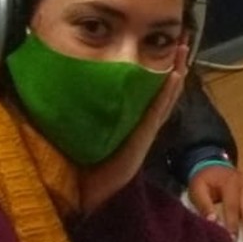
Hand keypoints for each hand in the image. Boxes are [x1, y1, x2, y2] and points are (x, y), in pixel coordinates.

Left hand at [80, 42, 187, 216]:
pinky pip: (156, 113)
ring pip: (165, 99)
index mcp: (129, 126)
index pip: (150, 94)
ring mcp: (144, 133)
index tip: (165, 48)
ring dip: (175, 74)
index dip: (160, 72)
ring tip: (181, 53)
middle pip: (163, 92)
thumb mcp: (81, 135)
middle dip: (173, 67)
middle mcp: (141, 127)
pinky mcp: (141, 141)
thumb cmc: (76, 170)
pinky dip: (166, 94)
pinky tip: (173, 76)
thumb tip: (61, 87)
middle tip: (180, 41)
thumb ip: (80, 115)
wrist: (83, 200)